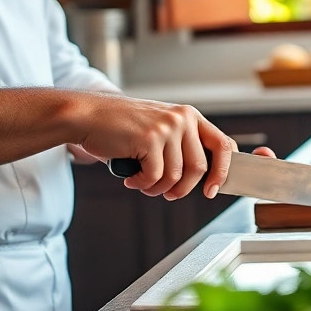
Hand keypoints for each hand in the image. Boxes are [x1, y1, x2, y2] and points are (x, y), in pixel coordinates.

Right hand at [70, 93, 262, 199]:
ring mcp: (167, 127)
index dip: (221, 171)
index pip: (222, 144)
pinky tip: (130, 179)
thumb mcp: (159, 129)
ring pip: (176, 176)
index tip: (212, 190)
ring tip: (142, 184)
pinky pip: (155, 177)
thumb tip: (199, 178)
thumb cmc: (120, 127)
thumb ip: (179, 147)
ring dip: (158, 188)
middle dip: (183, 189)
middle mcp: (183, 119)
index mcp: (190, 116)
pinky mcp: (150, 138)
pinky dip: (142, 184)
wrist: (88, 116)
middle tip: (167, 195)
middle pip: (199, 168)